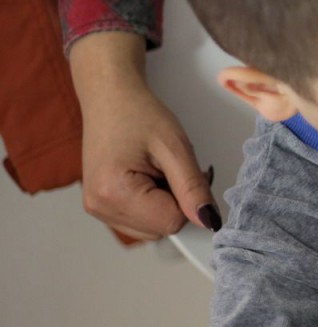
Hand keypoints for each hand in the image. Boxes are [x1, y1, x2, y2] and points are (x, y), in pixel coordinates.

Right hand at [69, 32, 217, 239]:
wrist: (110, 98)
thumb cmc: (138, 114)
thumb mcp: (175, 147)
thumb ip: (193, 188)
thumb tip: (210, 221)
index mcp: (113, 193)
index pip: (172, 222)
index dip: (189, 200)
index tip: (184, 172)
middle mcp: (99, 207)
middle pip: (162, 228)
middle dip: (178, 202)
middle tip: (170, 168)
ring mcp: (98, 209)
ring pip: (154, 227)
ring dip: (166, 203)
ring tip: (157, 170)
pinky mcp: (101, 206)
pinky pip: (141, 220)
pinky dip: (153, 204)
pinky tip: (148, 178)